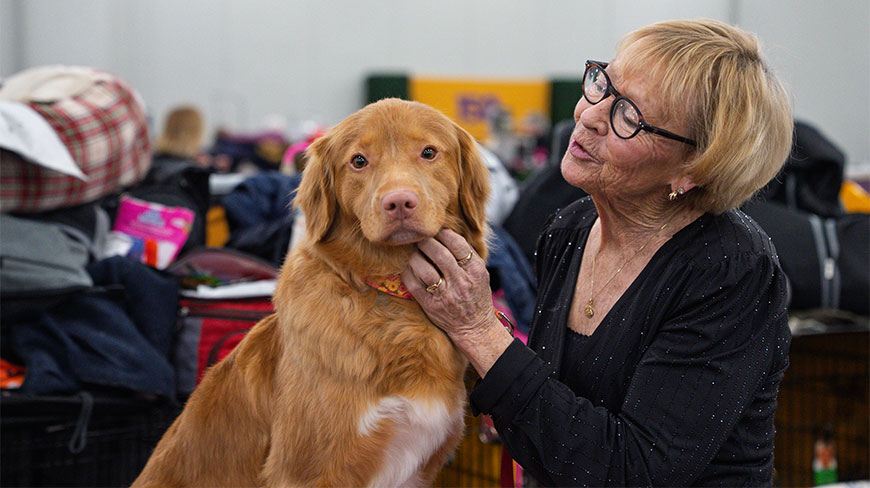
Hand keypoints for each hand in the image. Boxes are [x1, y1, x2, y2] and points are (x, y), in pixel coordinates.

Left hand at [402, 229, 512, 375]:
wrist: (475, 326)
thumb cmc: (476, 295)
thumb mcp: (480, 273)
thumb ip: (468, 254)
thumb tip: (448, 232)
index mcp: (475, 270)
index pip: (458, 244)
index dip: (443, 234)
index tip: (436, 232)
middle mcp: (461, 282)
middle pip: (439, 254)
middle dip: (426, 242)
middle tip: (420, 238)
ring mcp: (445, 295)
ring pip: (424, 269)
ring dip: (415, 257)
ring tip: (414, 254)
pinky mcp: (431, 306)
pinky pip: (414, 286)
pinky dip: (408, 274)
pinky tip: (408, 269)